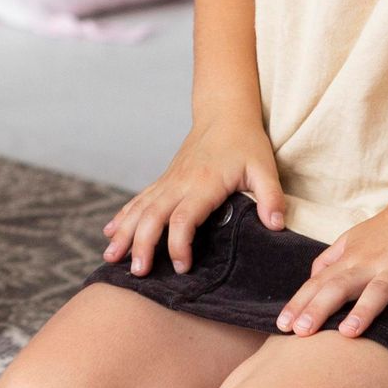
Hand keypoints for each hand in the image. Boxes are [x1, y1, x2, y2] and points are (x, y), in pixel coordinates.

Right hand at [101, 116, 286, 275]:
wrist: (224, 114)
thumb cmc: (246, 142)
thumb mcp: (265, 168)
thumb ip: (271, 197)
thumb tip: (276, 226)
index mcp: (203, 183)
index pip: (184, 217)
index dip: (179, 244)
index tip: (182, 267)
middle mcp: (179, 182)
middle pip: (153, 215)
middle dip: (142, 244)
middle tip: (137, 273)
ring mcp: (169, 181)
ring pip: (140, 208)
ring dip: (125, 232)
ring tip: (110, 257)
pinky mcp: (165, 180)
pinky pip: (139, 200)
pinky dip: (123, 217)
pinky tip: (111, 233)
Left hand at [276, 193, 387, 342]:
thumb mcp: (353, 240)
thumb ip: (330, 260)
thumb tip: (310, 280)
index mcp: (351, 258)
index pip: (319, 282)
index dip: (300, 303)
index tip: (281, 325)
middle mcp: (371, 263)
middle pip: (339, 286)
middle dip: (318, 308)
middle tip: (299, 332)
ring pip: (379, 291)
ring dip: (364, 311)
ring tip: (349, 334)